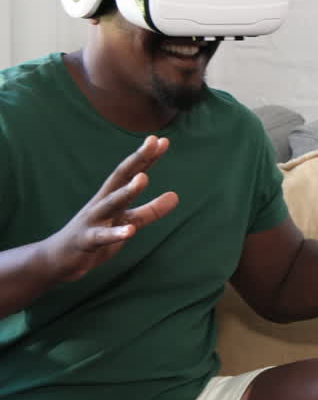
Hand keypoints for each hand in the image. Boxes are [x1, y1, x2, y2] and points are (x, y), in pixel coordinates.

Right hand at [41, 135, 178, 282]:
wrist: (59, 259)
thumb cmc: (96, 235)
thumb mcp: (127, 222)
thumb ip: (150, 211)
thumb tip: (176, 196)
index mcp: (111, 196)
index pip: (131, 172)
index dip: (146, 157)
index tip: (162, 140)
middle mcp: (101, 203)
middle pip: (120, 178)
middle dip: (137, 160)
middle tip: (152, 143)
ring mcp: (92, 220)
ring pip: (111, 203)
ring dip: (127, 191)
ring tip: (143, 178)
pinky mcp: (86, 241)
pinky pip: (102, 237)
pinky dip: (115, 233)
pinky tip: (130, 232)